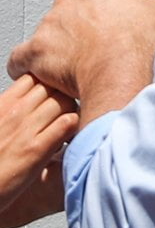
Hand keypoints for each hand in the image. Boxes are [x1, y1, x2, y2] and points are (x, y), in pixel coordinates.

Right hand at [0, 75, 77, 220]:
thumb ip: (10, 110)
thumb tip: (31, 100)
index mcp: (1, 106)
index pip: (35, 77)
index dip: (49, 84)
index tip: (52, 97)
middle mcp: (14, 114)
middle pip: (55, 86)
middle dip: (65, 95)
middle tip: (66, 111)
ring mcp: (25, 131)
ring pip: (66, 101)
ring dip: (73, 110)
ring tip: (68, 126)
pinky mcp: (36, 150)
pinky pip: (68, 123)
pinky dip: (74, 127)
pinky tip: (69, 138)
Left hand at [8, 0, 154, 124]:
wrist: (122, 71)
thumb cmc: (141, 43)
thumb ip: (153, 5)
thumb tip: (154, 10)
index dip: (105, 7)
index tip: (112, 20)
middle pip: (69, 9)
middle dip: (81, 25)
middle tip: (99, 43)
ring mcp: (47, 25)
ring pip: (48, 34)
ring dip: (60, 47)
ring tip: (82, 64)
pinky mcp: (34, 52)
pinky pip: (21, 58)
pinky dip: (31, 66)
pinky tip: (48, 73)